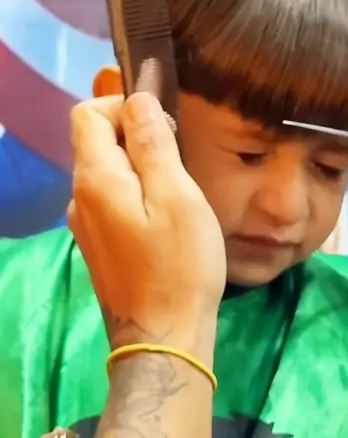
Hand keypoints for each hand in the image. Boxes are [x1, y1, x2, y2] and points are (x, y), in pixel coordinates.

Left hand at [68, 59, 225, 347]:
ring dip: (138, 168)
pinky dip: (135, 195)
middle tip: (179, 161)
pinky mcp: (99, 247)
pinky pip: (111, 201)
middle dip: (135, 137)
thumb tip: (138, 99)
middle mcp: (79, 198)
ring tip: (177, 192)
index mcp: (95, 178)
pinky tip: (164, 219)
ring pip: (106, 173)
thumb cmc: (179, 266)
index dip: (124, 106)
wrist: (164, 339)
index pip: (88, 114)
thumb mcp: (176, 196)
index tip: (164, 126)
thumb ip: (153, 143)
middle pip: (96, 143)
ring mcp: (85, 226)